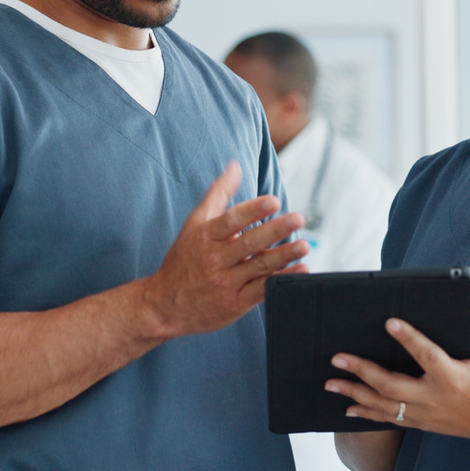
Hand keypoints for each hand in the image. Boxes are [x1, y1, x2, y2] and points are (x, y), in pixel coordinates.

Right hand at [137, 162, 307, 338]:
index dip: (252, 210)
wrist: (165, 304)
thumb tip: (235, 166)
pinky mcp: (235, 303)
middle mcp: (215, 259)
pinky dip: (282, 280)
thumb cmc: (184, 259)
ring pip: (259, 266)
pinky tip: (301, 270)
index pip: (231, 220)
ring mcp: (225, 282)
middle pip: (249, 242)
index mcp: (206, 237)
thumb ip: (218, 194)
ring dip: (284, 256)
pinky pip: (262, 290)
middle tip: (297, 219)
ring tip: (304, 245)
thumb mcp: (195, 224)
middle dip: (275, 230)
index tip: (273, 201)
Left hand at [325, 307, 469, 446]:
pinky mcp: (423, 424)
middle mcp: (435, 398)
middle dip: (362, 371)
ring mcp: (426, 414)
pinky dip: (367, 414)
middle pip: (391, 386)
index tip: (389, 322)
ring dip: (355, 393)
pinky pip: (390, 420)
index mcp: (453, 378)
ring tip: (330, 382)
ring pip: (384, 406)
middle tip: (338, 358)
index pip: (426, 355)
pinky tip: (348, 407)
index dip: (408, 338)